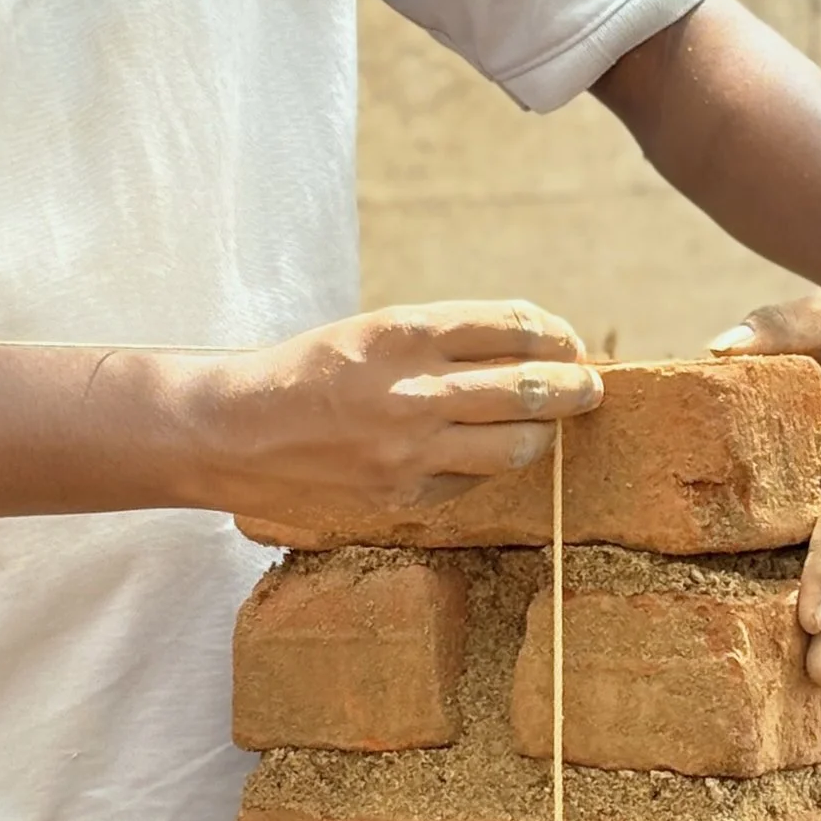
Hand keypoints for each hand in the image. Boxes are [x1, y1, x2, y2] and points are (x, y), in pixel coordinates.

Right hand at [188, 302, 601, 529]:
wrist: (230, 431)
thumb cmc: (304, 372)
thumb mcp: (370, 332)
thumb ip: (441, 341)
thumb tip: (524, 352)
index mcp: (403, 331)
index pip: (512, 326)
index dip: (554, 334)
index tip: (568, 342)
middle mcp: (413, 389)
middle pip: (530, 388)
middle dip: (574, 387)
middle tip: (590, 386)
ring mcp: (410, 448)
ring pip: (517, 445)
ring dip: (544, 434)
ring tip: (549, 427)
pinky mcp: (401, 494)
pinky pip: (473, 481)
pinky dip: (487, 466)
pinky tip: (484, 455)